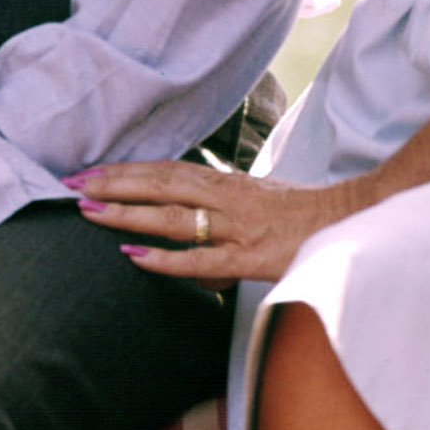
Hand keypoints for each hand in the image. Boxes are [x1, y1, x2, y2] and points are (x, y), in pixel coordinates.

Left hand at [69, 159, 351, 285]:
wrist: (356, 222)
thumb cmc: (307, 215)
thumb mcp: (260, 202)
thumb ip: (224, 212)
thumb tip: (195, 239)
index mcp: (229, 183)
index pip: (168, 171)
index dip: (128, 170)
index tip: (91, 171)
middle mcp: (229, 198)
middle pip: (161, 184)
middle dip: (115, 183)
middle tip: (74, 185)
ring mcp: (239, 227)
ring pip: (173, 216)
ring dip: (129, 212)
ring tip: (91, 212)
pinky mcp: (251, 257)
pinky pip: (200, 259)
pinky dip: (165, 257)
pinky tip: (134, 255)